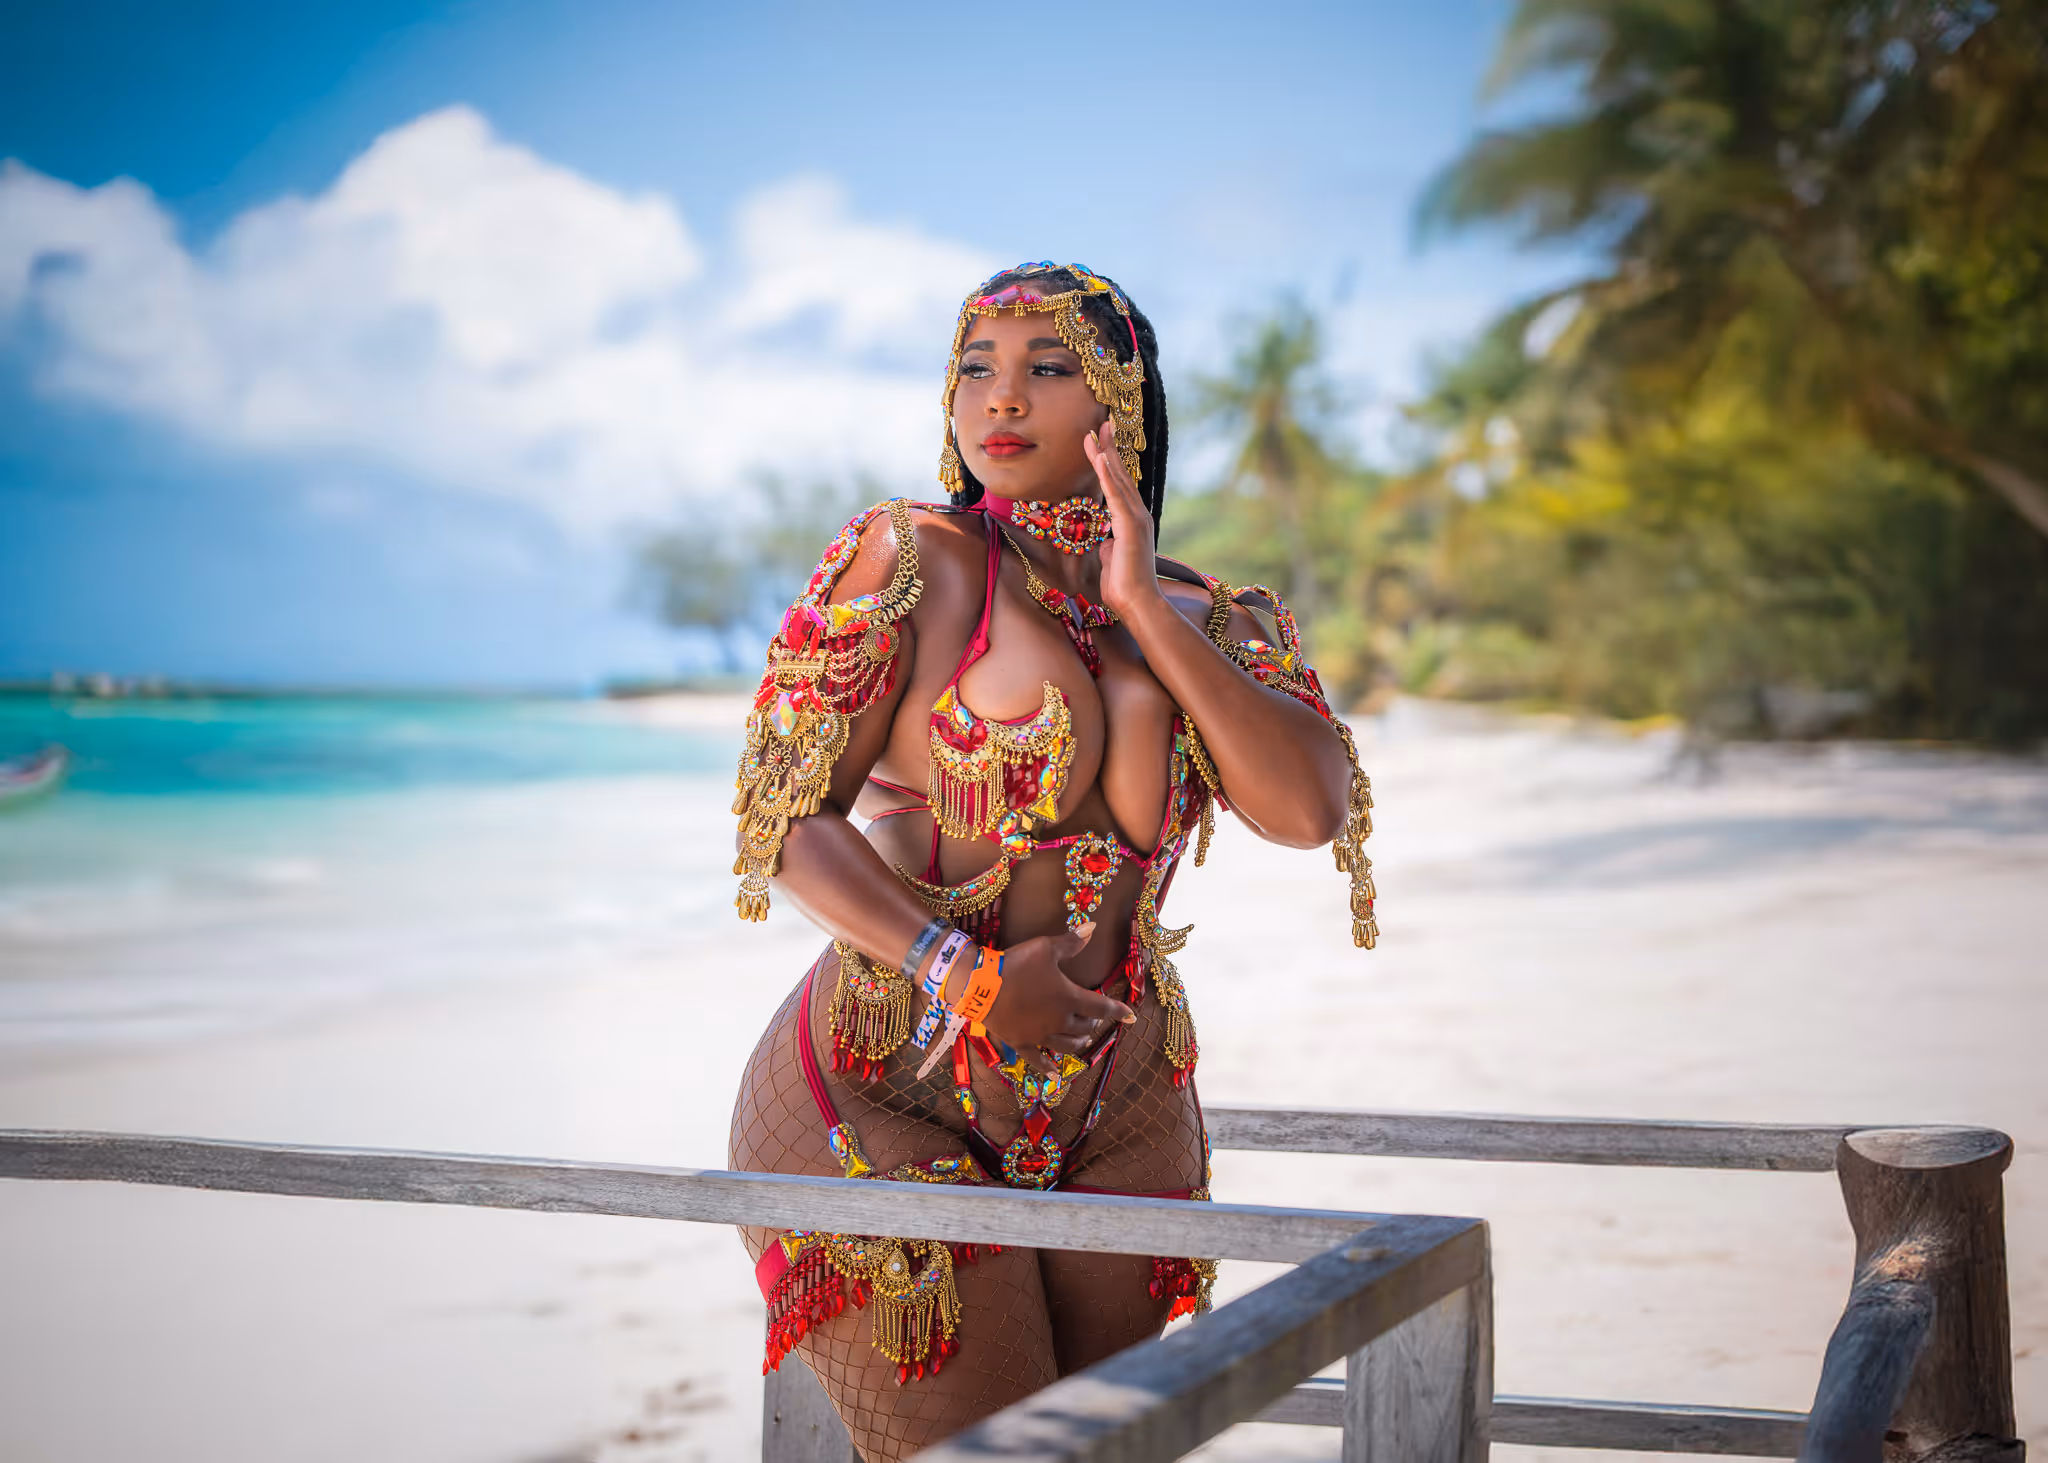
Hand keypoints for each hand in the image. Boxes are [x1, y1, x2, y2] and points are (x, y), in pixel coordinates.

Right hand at [983, 922, 1135, 1074]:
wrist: (981, 984)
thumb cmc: (1017, 964)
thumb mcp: (1045, 948)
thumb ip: (1071, 942)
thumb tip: (1092, 928)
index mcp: (1069, 998)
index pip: (1101, 1007)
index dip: (1118, 1011)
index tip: (1131, 1017)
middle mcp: (1059, 1021)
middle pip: (1084, 1027)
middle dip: (1092, 1023)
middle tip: (1093, 1018)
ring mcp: (1040, 1035)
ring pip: (1067, 1045)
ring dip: (1078, 1042)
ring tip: (1082, 1040)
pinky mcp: (1021, 1043)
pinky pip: (1038, 1060)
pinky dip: (1048, 1069)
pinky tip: (1055, 1076)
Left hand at [1085, 420, 1167, 624]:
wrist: (1139, 603)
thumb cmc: (1125, 586)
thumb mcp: (1112, 559)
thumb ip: (1109, 545)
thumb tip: (1104, 541)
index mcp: (1133, 521)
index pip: (1119, 485)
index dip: (1109, 462)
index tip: (1100, 442)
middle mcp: (1138, 515)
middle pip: (1120, 475)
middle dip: (1109, 448)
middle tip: (1101, 423)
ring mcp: (1136, 519)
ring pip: (1118, 480)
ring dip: (1105, 454)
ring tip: (1095, 432)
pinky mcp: (1130, 526)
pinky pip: (1115, 495)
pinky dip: (1106, 475)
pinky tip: (1098, 458)